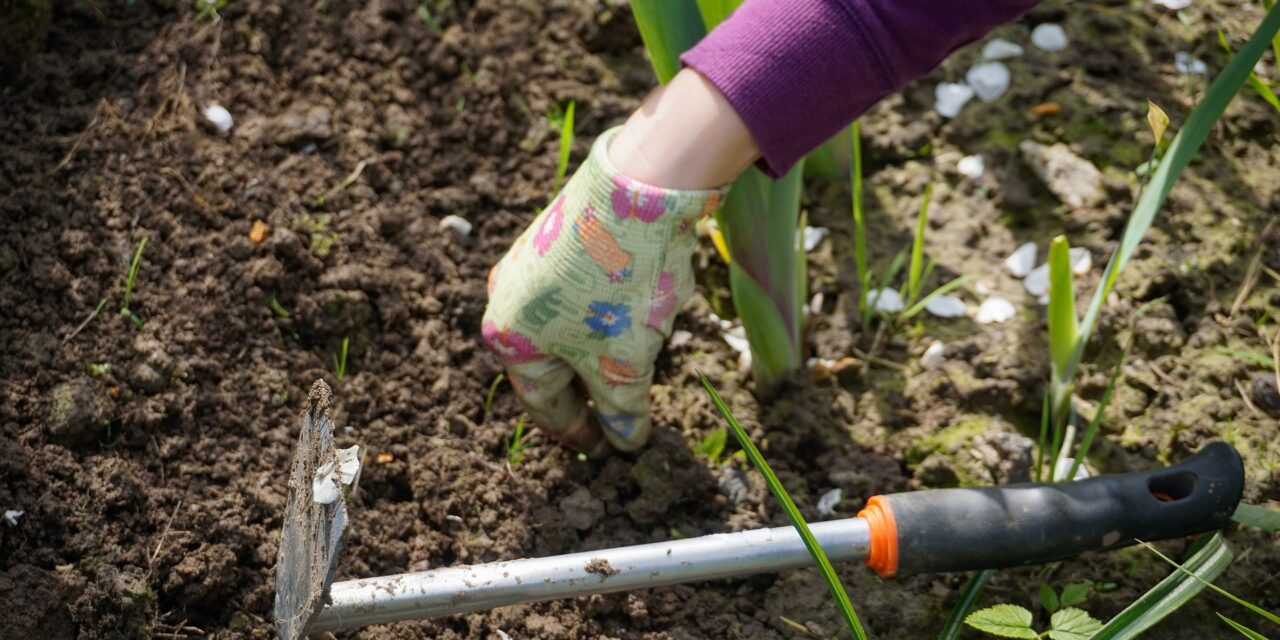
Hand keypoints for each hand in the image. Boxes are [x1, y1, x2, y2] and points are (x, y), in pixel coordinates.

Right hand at [482, 127, 725, 452]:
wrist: (639, 187)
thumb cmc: (619, 286)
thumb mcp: (624, 364)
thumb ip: (622, 411)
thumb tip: (626, 442)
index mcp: (508, 339)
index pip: (545, 405)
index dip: (580, 434)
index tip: (607, 451)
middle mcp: (506, 300)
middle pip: (552, 365)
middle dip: (588, 392)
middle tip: (619, 418)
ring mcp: (530, 263)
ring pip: (567, 328)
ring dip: (599, 352)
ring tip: (636, 367)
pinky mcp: (559, 236)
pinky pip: (579, 294)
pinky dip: (605, 316)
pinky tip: (638, 315)